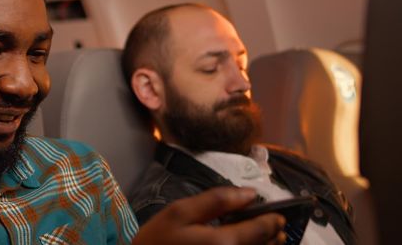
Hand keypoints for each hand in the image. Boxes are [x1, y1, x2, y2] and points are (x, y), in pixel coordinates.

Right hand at [132, 187, 285, 244]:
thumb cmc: (156, 242)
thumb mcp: (180, 212)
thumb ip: (217, 200)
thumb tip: (251, 193)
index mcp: (224, 243)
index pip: (264, 229)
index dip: (274, 218)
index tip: (277, 212)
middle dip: (273, 235)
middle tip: (275, 225)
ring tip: (264, 238)